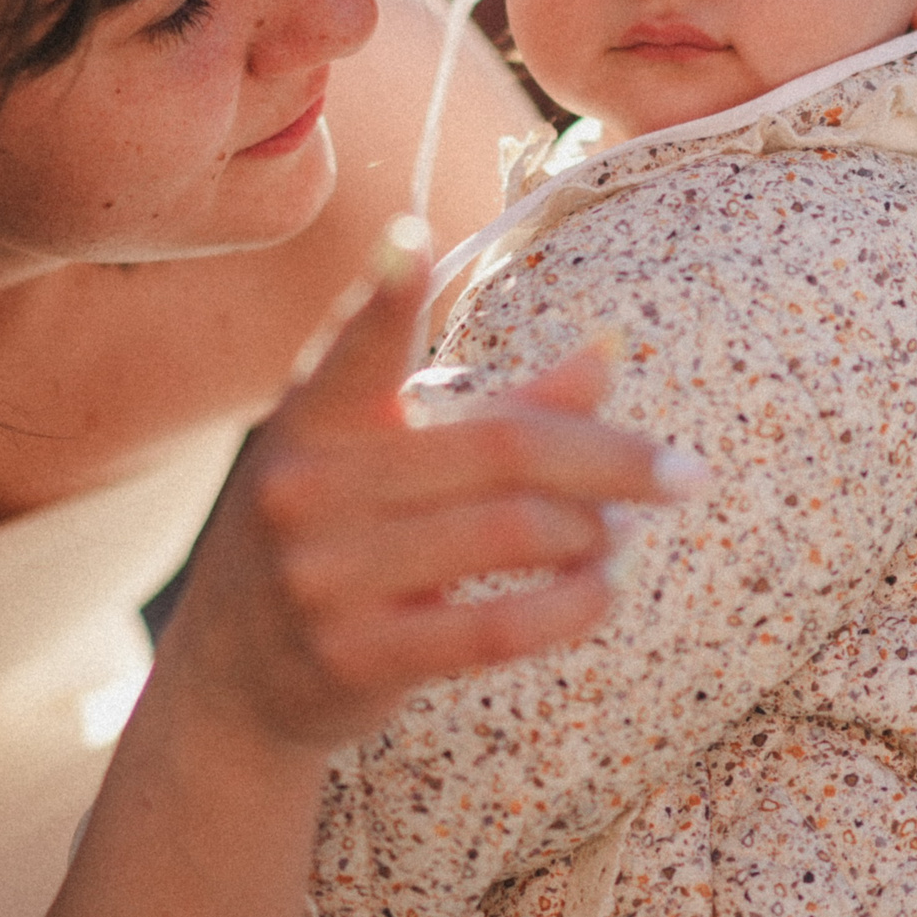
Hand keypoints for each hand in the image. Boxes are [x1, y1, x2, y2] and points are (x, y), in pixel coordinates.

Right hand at [157, 218, 698, 751]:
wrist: (231, 681)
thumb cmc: (333, 538)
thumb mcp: (381, 461)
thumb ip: (495, 407)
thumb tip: (607, 354)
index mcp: (312, 418)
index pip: (356, 345)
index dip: (384, 291)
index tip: (412, 236)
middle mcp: (307, 487)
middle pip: (500, 449)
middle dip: (613, 460)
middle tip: (684, 473)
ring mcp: (323, 576)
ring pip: (510, 533)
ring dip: (596, 534)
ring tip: (628, 533)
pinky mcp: (353, 658)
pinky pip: (494, 629)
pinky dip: (570, 606)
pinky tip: (604, 591)